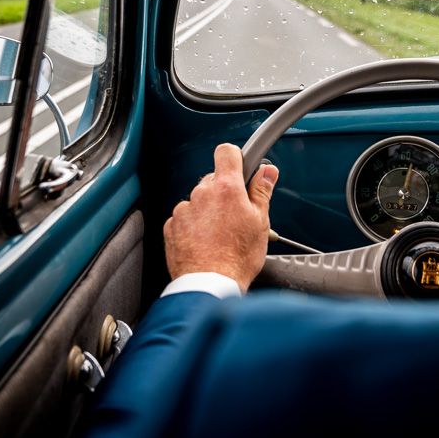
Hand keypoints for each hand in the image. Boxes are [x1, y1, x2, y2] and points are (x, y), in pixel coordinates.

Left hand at [163, 143, 279, 292]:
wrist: (210, 285)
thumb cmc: (237, 258)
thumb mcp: (260, 222)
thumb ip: (262, 191)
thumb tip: (267, 172)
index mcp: (226, 188)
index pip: (226, 152)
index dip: (236, 157)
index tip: (241, 166)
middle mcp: (201, 194)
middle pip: (213, 180)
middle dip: (224, 192)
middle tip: (237, 214)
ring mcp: (184, 211)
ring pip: (198, 201)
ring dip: (208, 211)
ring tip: (221, 234)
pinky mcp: (171, 227)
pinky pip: (184, 218)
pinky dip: (194, 226)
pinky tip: (206, 242)